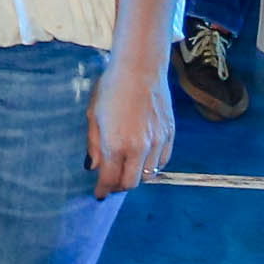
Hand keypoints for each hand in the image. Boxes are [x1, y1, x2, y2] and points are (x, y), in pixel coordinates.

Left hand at [88, 56, 174, 195]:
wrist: (140, 69)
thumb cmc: (111, 88)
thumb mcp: (94, 114)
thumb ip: (94, 144)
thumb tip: (93, 167)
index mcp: (117, 143)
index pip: (110, 179)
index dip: (103, 190)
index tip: (99, 194)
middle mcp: (140, 148)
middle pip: (131, 183)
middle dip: (119, 186)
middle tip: (111, 182)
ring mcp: (158, 143)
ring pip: (149, 175)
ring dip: (136, 176)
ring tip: (125, 168)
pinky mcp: (170, 136)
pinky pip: (162, 162)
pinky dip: (152, 165)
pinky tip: (142, 158)